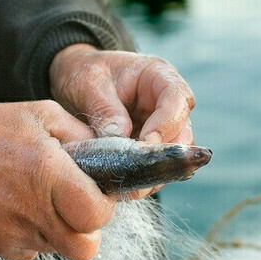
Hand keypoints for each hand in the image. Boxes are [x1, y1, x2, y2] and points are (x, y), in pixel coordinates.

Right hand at [0, 101, 115, 259]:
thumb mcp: (43, 114)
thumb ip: (84, 136)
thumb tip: (111, 155)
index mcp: (49, 176)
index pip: (97, 217)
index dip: (104, 207)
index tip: (95, 194)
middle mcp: (32, 211)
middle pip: (84, 249)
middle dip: (88, 231)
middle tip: (77, 207)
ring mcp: (12, 233)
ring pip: (59, 251)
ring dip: (61, 232)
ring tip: (44, 201)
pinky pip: (32, 251)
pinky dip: (35, 235)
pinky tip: (22, 208)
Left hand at [49, 45, 195, 195]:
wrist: (76, 80)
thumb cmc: (85, 72)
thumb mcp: (89, 83)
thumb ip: (105, 110)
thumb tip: (118, 139)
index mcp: (158, 76)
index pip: (178, 99)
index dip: (167, 124)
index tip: (146, 144)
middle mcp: (168, 103)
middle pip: (184, 133)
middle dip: (165, 155)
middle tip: (140, 173)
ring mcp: (163, 127)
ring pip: (174, 155)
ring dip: (155, 172)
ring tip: (131, 186)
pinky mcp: (152, 147)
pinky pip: (156, 166)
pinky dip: (143, 179)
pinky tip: (126, 187)